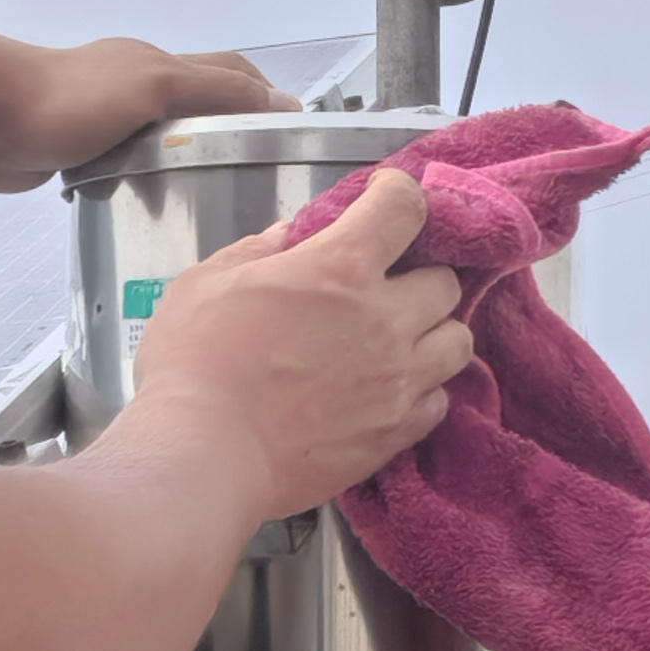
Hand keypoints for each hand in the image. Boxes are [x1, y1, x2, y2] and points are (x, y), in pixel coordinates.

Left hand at [0, 38, 298, 193]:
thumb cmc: (73, 101)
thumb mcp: (155, 86)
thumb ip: (215, 91)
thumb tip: (281, 101)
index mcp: (157, 64)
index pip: (228, 73)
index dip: (264, 97)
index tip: (293, 136)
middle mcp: (134, 86)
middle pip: (196, 104)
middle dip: (230, 130)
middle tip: (258, 177)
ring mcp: (103, 120)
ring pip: (159, 138)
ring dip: (185, 161)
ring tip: (215, 202)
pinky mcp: (75, 151)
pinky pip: (122, 166)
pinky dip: (144, 181)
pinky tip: (154, 212)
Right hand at [132, 164, 472, 519]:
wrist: (204, 457)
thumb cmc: (192, 363)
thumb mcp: (205, 283)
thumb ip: (256, 252)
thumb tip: (289, 238)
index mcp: (340, 267)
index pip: (404, 208)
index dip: (398, 193)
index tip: (383, 199)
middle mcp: (385, 319)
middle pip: (445, 282)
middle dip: (419, 276)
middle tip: (386, 288)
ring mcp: (398, 381)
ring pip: (457, 342)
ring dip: (434, 333)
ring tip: (401, 342)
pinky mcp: (395, 434)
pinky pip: (438, 402)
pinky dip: (422, 392)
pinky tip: (390, 392)